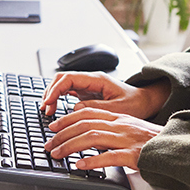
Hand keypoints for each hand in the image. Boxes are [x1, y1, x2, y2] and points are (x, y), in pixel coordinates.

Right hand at [40, 71, 169, 119]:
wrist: (144, 102)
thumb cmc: (134, 103)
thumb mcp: (117, 109)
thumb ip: (96, 108)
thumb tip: (75, 108)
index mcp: (98, 79)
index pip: (69, 78)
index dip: (55, 89)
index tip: (48, 103)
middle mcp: (91, 80)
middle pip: (63, 79)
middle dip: (50, 92)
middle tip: (45, 109)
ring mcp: (89, 86)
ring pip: (63, 85)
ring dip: (53, 96)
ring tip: (48, 111)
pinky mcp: (88, 93)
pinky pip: (68, 92)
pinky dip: (59, 99)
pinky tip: (55, 109)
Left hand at [44, 107, 161, 170]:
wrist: (173, 146)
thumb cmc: (150, 141)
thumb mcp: (128, 129)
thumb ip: (110, 129)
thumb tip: (86, 135)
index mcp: (119, 118)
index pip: (88, 113)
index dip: (68, 118)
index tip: (53, 127)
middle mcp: (120, 125)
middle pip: (86, 124)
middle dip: (63, 134)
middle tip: (48, 145)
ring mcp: (126, 139)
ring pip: (93, 137)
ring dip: (71, 146)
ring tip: (58, 154)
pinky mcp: (133, 155)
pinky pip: (109, 156)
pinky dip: (92, 160)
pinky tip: (80, 165)